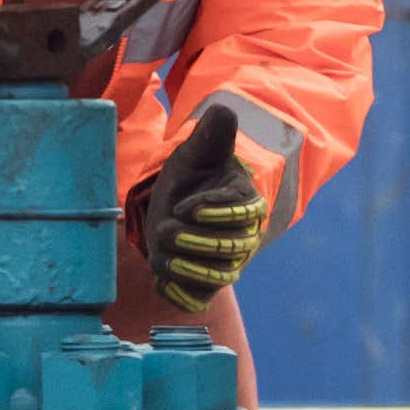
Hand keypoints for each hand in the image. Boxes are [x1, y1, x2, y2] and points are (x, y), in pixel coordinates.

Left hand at [138, 104, 271, 312]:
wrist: (175, 205)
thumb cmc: (193, 174)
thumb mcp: (196, 152)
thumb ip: (212, 135)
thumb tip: (224, 110)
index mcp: (246, 203)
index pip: (244, 214)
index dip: (215, 212)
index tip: (186, 206)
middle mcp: (241, 239)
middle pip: (231, 249)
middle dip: (198, 241)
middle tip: (168, 228)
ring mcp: (224, 266)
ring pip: (218, 277)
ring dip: (189, 268)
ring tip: (163, 254)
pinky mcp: (203, 285)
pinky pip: (198, 299)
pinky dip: (181, 295)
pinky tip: (162, 281)